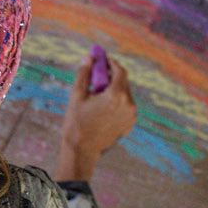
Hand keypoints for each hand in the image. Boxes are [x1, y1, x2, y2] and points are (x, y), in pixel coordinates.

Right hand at [55, 53, 137, 180]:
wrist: (82, 150)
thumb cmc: (77, 122)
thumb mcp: (77, 95)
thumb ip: (84, 73)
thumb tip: (88, 57)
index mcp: (116, 95)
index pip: (120, 70)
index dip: (111, 63)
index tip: (103, 60)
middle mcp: (128, 104)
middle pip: (123, 81)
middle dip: (112, 75)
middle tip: (98, 74)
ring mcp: (131, 115)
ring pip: (125, 94)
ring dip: (114, 89)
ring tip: (98, 94)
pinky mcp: (130, 124)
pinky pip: (126, 106)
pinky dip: (117, 102)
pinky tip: (103, 107)